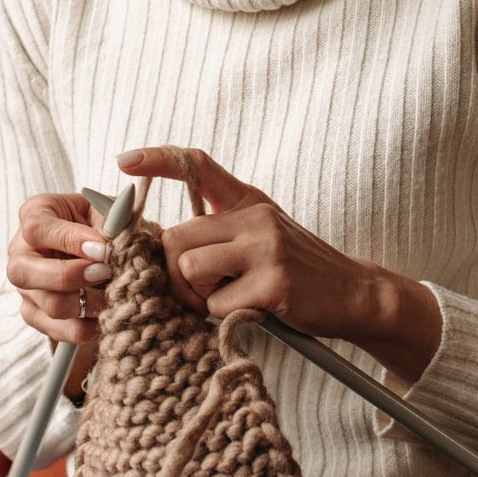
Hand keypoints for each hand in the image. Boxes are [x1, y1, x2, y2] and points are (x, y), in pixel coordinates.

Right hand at [8, 192, 112, 346]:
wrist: (107, 252)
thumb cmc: (105, 225)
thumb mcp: (111, 214)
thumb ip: (112, 223)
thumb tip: (110, 246)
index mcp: (36, 214)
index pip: (37, 228)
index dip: (70, 241)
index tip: (103, 250)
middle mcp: (21, 251)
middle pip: (23, 272)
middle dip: (68, 277)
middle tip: (105, 273)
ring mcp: (25, 287)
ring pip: (48, 304)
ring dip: (87, 304)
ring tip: (114, 294)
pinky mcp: (35, 315)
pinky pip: (59, 331)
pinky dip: (87, 328)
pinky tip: (106, 314)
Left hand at [112, 146, 393, 343]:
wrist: (354, 292)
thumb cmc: (297, 269)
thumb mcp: (262, 233)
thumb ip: (219, 230)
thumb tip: (160, 244)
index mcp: (247, 201)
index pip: (197, 165)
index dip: (158, 159)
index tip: (124, 160)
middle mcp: (254, 217)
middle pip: (175, 238)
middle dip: (174, 274)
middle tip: (199, 292)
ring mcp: (265, 248)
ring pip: (189, 269)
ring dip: (199, 296)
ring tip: (228, 299)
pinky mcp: (273, 282)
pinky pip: (217, 304)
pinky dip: (225, 317)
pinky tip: (252, 310)